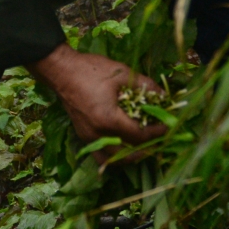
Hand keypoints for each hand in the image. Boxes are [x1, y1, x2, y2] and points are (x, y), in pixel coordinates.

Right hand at [29, 44, 164, 148]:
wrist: (61, 71)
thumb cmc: (91, 70)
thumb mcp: (122, 73)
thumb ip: (145, 85)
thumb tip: (164, 96)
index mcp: (108, 119)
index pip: (139, 135)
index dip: (156, 133)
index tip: (168, 127)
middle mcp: (98, 134)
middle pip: (127, 154)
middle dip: (146, 150)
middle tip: (159, 140)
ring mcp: (88, 137)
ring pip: (113, 159)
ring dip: (130, 156)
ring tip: (143, 147)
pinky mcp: (83, 135)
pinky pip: (100, 154)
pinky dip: (114, 156)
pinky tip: (123, 149)